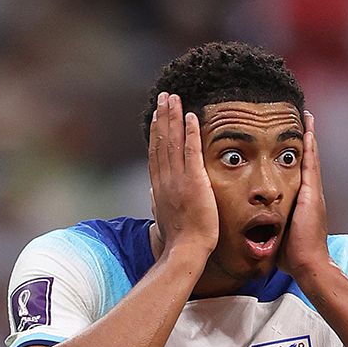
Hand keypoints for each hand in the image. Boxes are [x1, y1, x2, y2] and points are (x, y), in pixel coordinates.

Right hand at [149, 92, 217, 255]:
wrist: (186, 250)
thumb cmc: (179, 240)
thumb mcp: (163, 218)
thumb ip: (158, 203)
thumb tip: (153, 196)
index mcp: (159, 187)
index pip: (156, 153)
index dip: (156, 132)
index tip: (156, 116)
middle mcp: (165, 179)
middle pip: (161, 141)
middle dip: (162, 117)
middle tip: (164, 97)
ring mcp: (178, 179)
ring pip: (173, 141)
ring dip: (173, 117)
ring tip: (173, 98)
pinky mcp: (194, 181)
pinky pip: (191, 151)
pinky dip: (190, 132)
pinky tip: (191, 116)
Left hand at [280, 111, 331, 278]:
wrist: (308, 264)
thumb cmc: (293, 257)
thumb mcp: (279, 238)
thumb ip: (271, 231)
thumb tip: (257, 237)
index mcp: (303, 203)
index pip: (299, 174)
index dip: (297, 157)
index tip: (293, 141)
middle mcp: (311, 194)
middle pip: (307, 161)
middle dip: (306, 141)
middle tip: (304, 119)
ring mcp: (313, 193)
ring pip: (310, 158)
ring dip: (309, 137)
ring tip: (307, 117)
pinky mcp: (311, 193)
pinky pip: (310, 165)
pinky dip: (310, 148)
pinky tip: (308, 131)